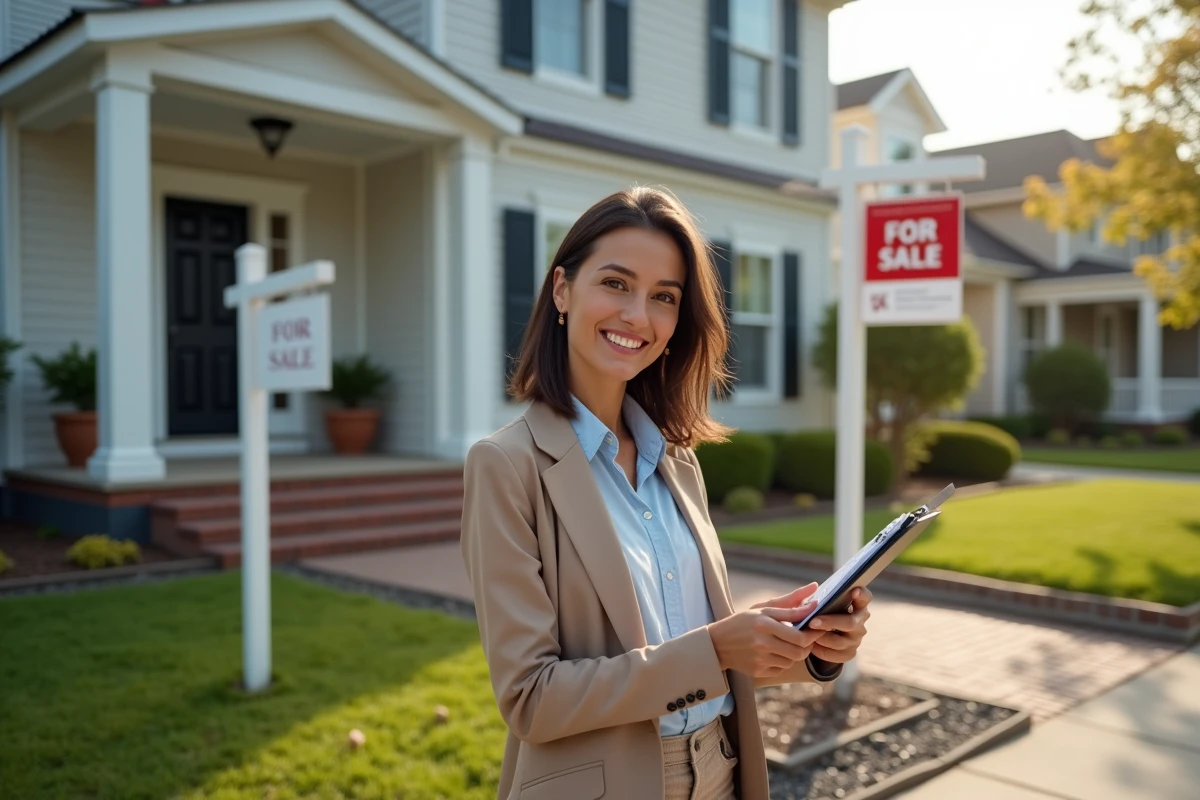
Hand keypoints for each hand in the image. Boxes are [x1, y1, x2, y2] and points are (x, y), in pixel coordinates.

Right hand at [708, 584, 822, 677]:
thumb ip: (790, 607)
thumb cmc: (742, 622)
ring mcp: (759, 660)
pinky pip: (780, 669)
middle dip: (807, 645)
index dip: (813, 634)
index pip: (800, 636)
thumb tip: (815, 600)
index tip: (817, 629)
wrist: (717, 643)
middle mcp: (762, 643)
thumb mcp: (762, 609)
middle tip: (807, 638)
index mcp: (764, 624)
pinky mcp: (757, 671)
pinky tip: (773, 653)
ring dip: (794, 653)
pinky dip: (782, 661)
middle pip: (799, 652)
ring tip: (787, 643)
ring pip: (791, 661)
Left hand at [804, 587, 872, 664]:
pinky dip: (821, 650)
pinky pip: (835, 655)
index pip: (865, 597)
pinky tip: (810, 645)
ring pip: (840, 642)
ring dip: (822, 638)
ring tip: (807, 635)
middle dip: (830, 622)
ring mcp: (856, 639)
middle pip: (850, 623)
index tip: (854, 591)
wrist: (821, 634)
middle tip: (812, 622)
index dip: (862, 594)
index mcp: (857, 605)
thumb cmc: (821, 611)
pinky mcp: (849, 653)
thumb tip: (813, 587)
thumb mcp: (820, 601)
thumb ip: (818, 595)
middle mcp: (860, 622)